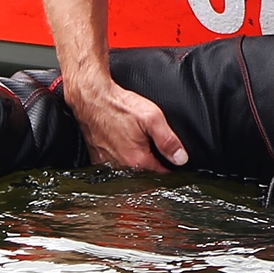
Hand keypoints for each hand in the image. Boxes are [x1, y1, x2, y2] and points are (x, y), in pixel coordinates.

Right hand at [64, 72, 186, 172]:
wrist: (92, 99)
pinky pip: (116, 165)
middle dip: (153, 162)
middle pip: (145, 173)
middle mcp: (121, 168)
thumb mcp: (152, 118)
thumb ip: (168, 141)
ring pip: (131, 170)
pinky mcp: (98, 160)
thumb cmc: (119, 106)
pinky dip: (122, 157)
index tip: (170, 153)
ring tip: (135, 140)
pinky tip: (123, 142)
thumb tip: (180, 159)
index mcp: (137, 162)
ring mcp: (107, 165)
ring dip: (137, 160)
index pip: (162, 173)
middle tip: (149, 141)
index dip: (169, 164)